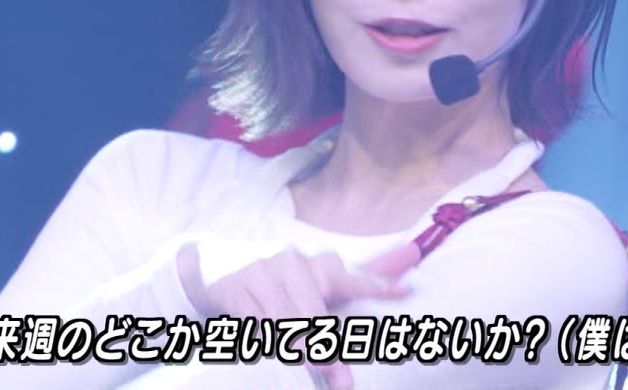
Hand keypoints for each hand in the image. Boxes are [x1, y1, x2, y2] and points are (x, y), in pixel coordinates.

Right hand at [180, 242, 420, 388]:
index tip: (404, 293)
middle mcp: (293, 262)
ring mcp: (262, 272)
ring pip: (283, 319)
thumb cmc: (280, 276)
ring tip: (309, 365)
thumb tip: (413, 254)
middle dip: (326, 345)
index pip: (351, 278)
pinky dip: (263, 338)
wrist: (214, 261)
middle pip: (314, 310)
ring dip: (296, 348)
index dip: (377, 285)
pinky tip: (269, 349)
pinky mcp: (234, 286)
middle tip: (338, 374)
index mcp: (319, 263)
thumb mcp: (317, 275)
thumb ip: (362, 276)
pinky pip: (252, 319)